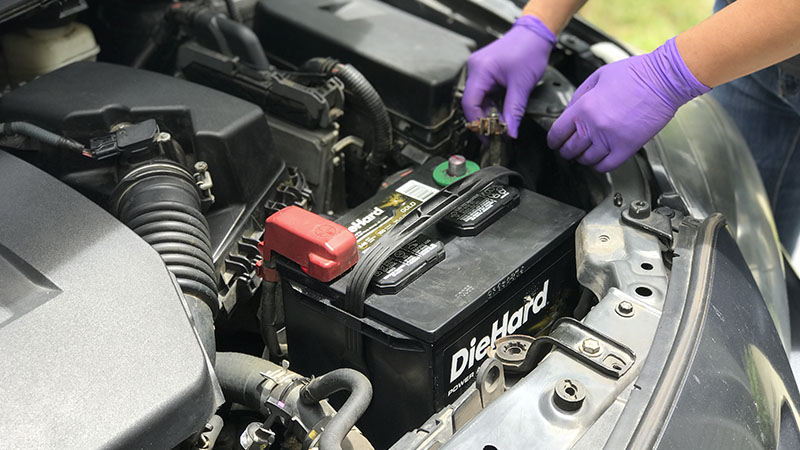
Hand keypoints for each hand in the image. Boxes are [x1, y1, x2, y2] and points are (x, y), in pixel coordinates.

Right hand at [462, 15, 556, 137]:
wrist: (535, 34)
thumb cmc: (528, 50)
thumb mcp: (522, 86)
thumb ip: (514, 111)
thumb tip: (510, 132)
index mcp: (480, 70)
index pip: (470, 104)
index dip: (478, 123)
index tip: (488, 136)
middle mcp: (475, 69)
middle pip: (472, 103)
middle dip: (483, 121)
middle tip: (495, 135)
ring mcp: (479, 70)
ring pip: (478, 100)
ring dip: (489, 114)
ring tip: (500, 127)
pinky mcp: (485, 72)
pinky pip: (484, 94)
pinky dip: (492, 105)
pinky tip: (500, 115)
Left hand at [547, 38, 709, 171]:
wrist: (663, 79)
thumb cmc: (634, 74)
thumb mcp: (597, 77)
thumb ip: (579, 96)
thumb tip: (569, 113)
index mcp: (583, 108)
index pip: (557, 134)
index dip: (553, 141)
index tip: (554, 143)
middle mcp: (594, 126)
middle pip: (570, 150)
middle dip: (566, 151)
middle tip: (568, 150)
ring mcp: (610, 139)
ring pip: (586, 160)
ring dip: (582, 158)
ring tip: (584, 154)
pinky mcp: (627, 147)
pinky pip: (605, 166)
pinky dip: (598, 166)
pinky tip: (599, 160)